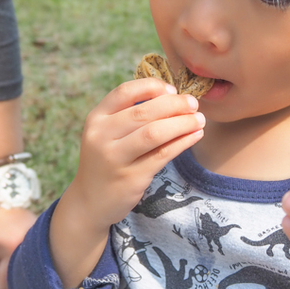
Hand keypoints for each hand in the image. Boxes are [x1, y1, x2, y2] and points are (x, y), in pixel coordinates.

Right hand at [50, 78, 204, 288]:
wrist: (89, 201)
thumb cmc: (106, 160)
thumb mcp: (106, 133)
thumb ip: (129, 115)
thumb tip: (172, 96)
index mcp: (96, 119)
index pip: (125, 92)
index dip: (152, 87)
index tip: (172, 90)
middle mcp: (102, 136)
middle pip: (144, 112)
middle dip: (175, 105)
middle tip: (194, 104)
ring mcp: (115, 158)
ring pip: (155, 133)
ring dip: (182, 124)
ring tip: (199, 120)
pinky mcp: (131, 177)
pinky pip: (163, 154)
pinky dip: (183, 142)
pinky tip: (195, 135)